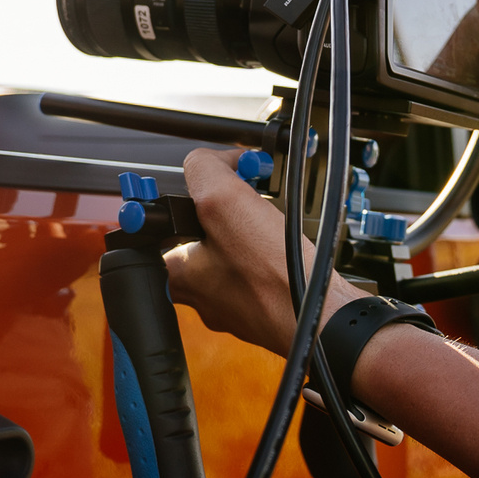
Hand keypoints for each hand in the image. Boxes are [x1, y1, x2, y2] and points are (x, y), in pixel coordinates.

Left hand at [164, 148, 365, 356]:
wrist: (322, 317)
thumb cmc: (275, 275)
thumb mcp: (225, 202)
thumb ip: (204, 171)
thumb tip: (207, 160)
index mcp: (178, 276)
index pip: (156, 231)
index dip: (178, 201)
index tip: (200, 193)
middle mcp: (200, 296)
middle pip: (196, 240)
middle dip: (221, 215)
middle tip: (243, 205)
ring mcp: (231, 307)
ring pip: (228, 257)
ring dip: (246, 236)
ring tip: (266, 225)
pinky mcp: (260, 311)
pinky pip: (255, 274)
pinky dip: (267, 257)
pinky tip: (282, 248)